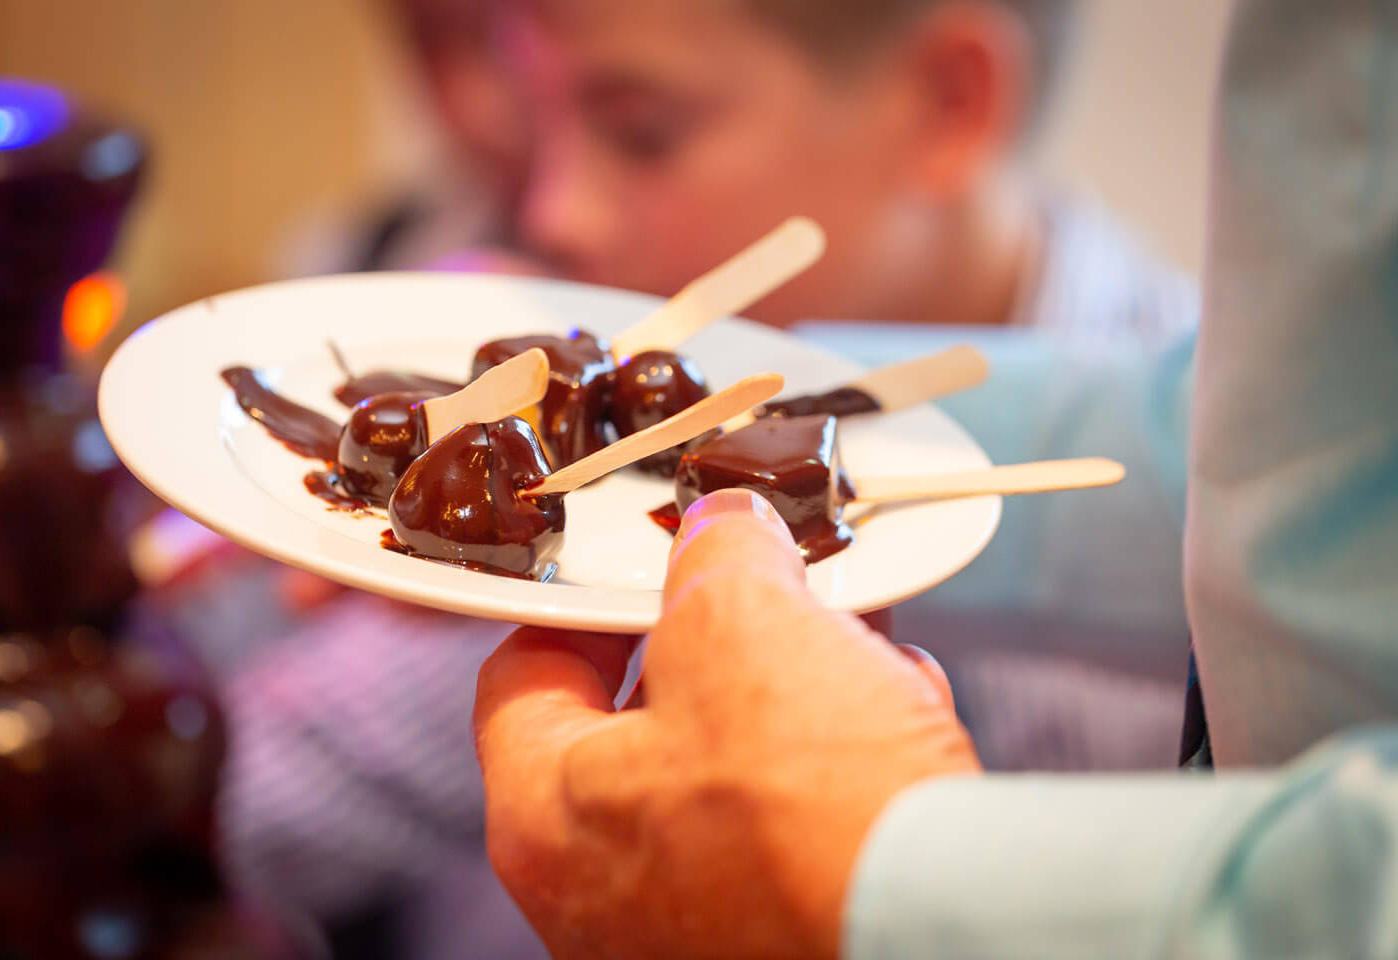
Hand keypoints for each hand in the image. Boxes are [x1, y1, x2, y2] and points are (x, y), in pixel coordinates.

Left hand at [473, 489, 979, 959]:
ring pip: (723, 770)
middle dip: (712, 640)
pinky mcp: (773, 935)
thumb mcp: (743, 619)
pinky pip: (784, 827)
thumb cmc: (813, 810)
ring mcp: (685, 927)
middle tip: (758, 595)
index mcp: (546, 817)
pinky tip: (891, 719)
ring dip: (787, 696)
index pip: (523, 677)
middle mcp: (598, 892)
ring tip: (849, 649)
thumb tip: (721, 531)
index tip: (637, 572)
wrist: (940, 928)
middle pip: (633, 722)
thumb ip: (714, 554)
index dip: (581, 602)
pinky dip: (831, 765)